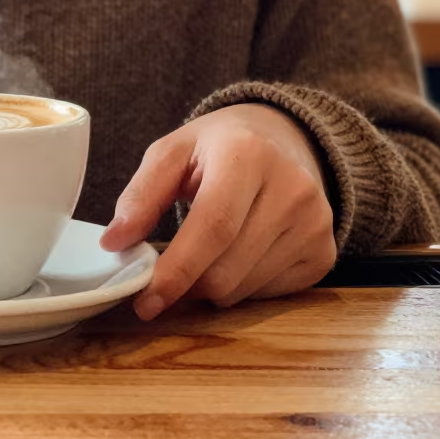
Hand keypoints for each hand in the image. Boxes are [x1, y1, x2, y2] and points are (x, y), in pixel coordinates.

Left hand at [101, 103, 336, 319]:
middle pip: (227, 269)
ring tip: (204, 252)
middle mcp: (293, 189)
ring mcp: (316, 224)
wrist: (282, 138)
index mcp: (248, 155)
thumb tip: (114, 243)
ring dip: (210, 286)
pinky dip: (240, 286)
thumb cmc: (217, 147)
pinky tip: (236, 254)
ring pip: (244, 289)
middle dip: (185, 284)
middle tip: (164, 275)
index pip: (213, 227)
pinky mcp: (324, 252)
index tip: (145, 300)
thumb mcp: (172, 152)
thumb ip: (140, 195)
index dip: (177, 270)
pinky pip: (268, 294)